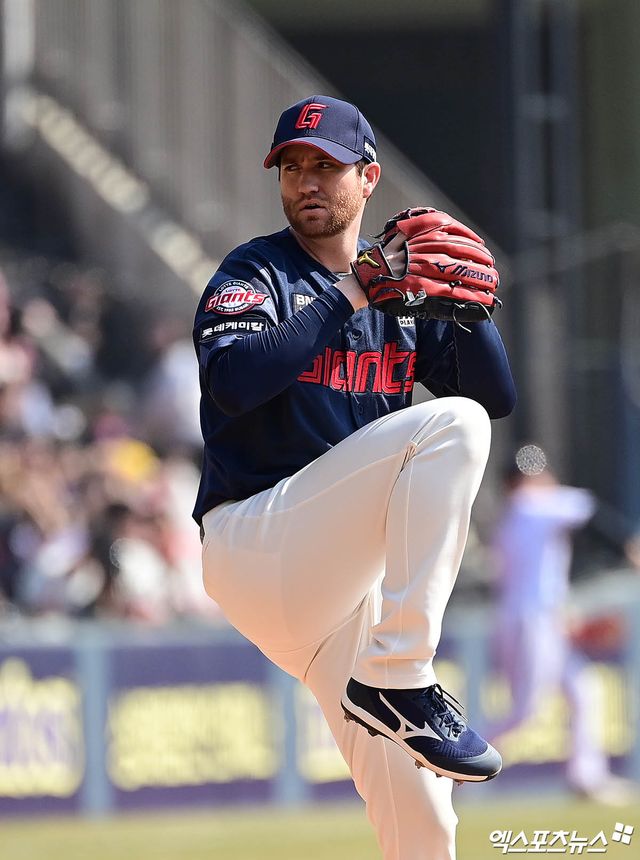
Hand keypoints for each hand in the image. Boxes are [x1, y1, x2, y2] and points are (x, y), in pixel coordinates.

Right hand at [350, 208, 500, 322]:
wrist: (360, 282)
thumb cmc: (378, 263)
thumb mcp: (394, 238)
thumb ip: (412, 231)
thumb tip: (436, 226)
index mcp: (415, 237)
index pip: (447, 230)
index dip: (468, 237)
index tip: (480, 244)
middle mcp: (420, 251)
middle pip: (457, 250)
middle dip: (478, 259)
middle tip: (492, 267)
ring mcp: (420, 270)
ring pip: (456, 271)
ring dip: (478, 278)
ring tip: (492, 283)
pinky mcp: (419, 289)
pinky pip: (449, 292)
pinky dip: (468, 295)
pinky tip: (481, 299)